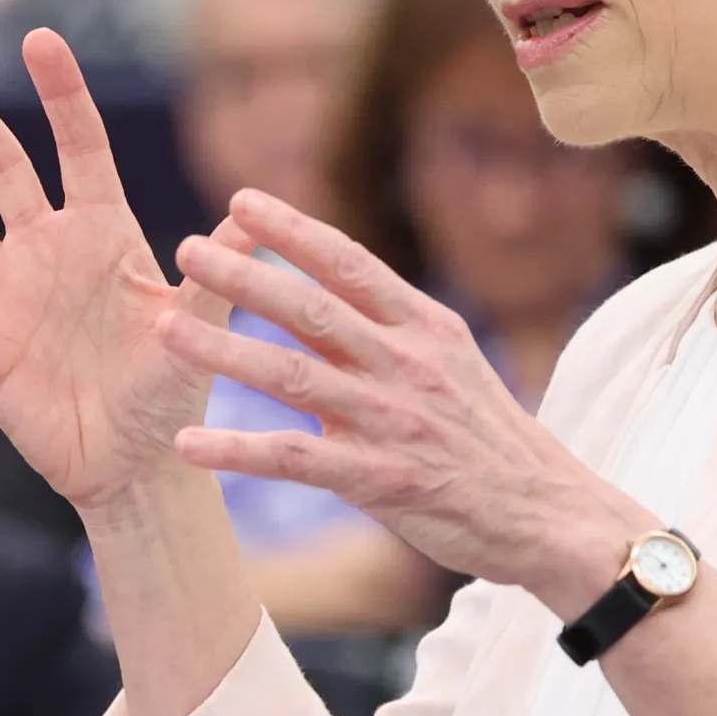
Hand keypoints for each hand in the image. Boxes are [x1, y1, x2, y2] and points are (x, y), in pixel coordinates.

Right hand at [0, 31, 221, 511]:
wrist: (132, 463)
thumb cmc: (171, 391)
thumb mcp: (198, 325)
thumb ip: (216, 271)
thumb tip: (253, 216)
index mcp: (103, 232)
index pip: (80, 146)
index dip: (61, 95)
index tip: (40, 39)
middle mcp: (47, 248)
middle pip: (2, 165)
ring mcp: (5, 292)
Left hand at [159, 188, 651, 616]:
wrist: (551, 515)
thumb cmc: (489, 440)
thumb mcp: (449, 365)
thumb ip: (382, 334)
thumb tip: (310, 297)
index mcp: (426, 328)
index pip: (351, 263)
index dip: (294, 230)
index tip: (241, 200)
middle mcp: (408, 365)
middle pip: (312, 308)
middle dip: (245, 275)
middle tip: (186, 247)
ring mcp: (394, 422)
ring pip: (293, 377)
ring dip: (223, 351)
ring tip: (165, 329)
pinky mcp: (381, 480)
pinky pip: (295, 461)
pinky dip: (237, 453)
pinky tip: (186, 446)